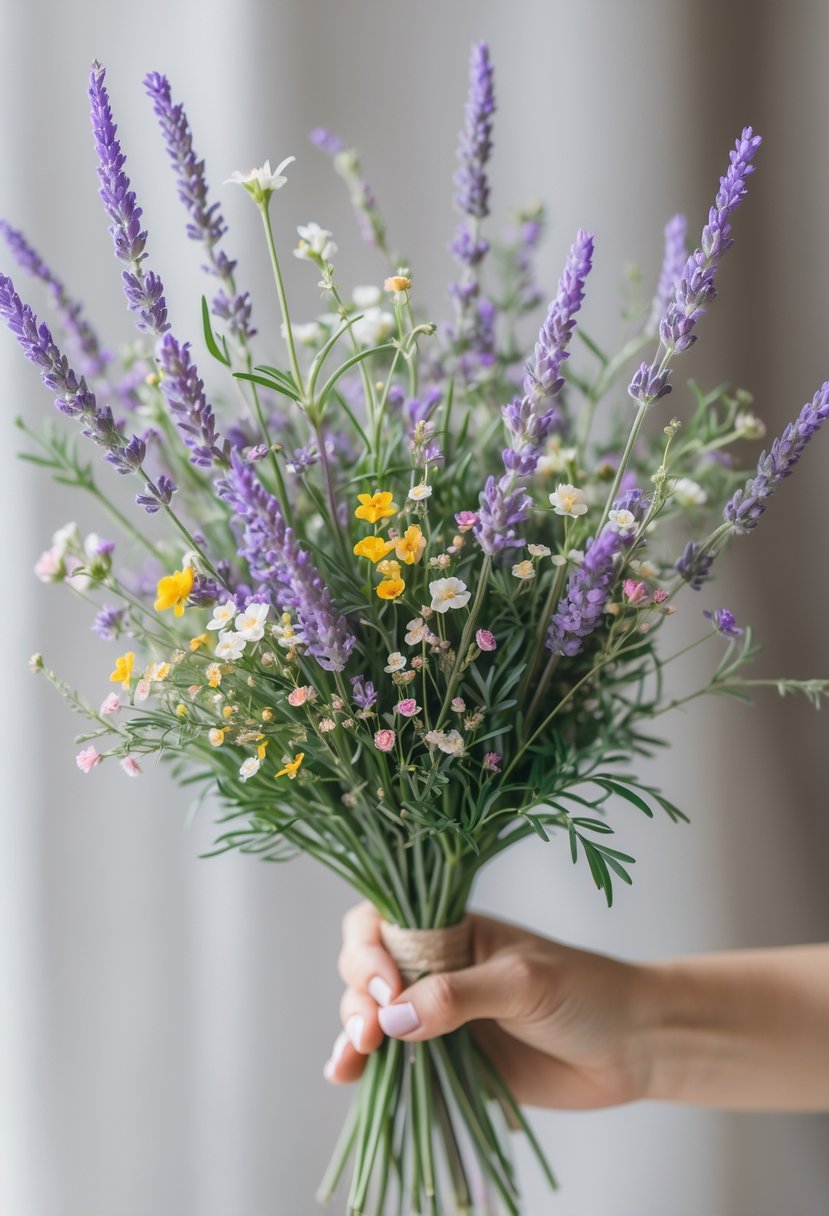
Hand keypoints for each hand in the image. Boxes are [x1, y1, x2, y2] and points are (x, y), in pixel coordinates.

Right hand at [324, 902, 653, 1108]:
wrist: (633, 1047)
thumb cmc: (586, 993)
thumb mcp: (524, 983)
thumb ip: (459, 996)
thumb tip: (393, 1017)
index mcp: (452, 930)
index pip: (384, 922)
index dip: (368, 949)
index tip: (384, 984)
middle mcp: (436, 968)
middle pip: (367, 970)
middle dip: (358, 996)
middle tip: (373, 1031)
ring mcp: (438, 1017)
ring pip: (372, 1016)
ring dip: (353, 1034)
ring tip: (353, 1059)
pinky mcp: (448, 1063)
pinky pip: (395, 1063)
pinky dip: (365, 1068)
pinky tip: (346, 1075)